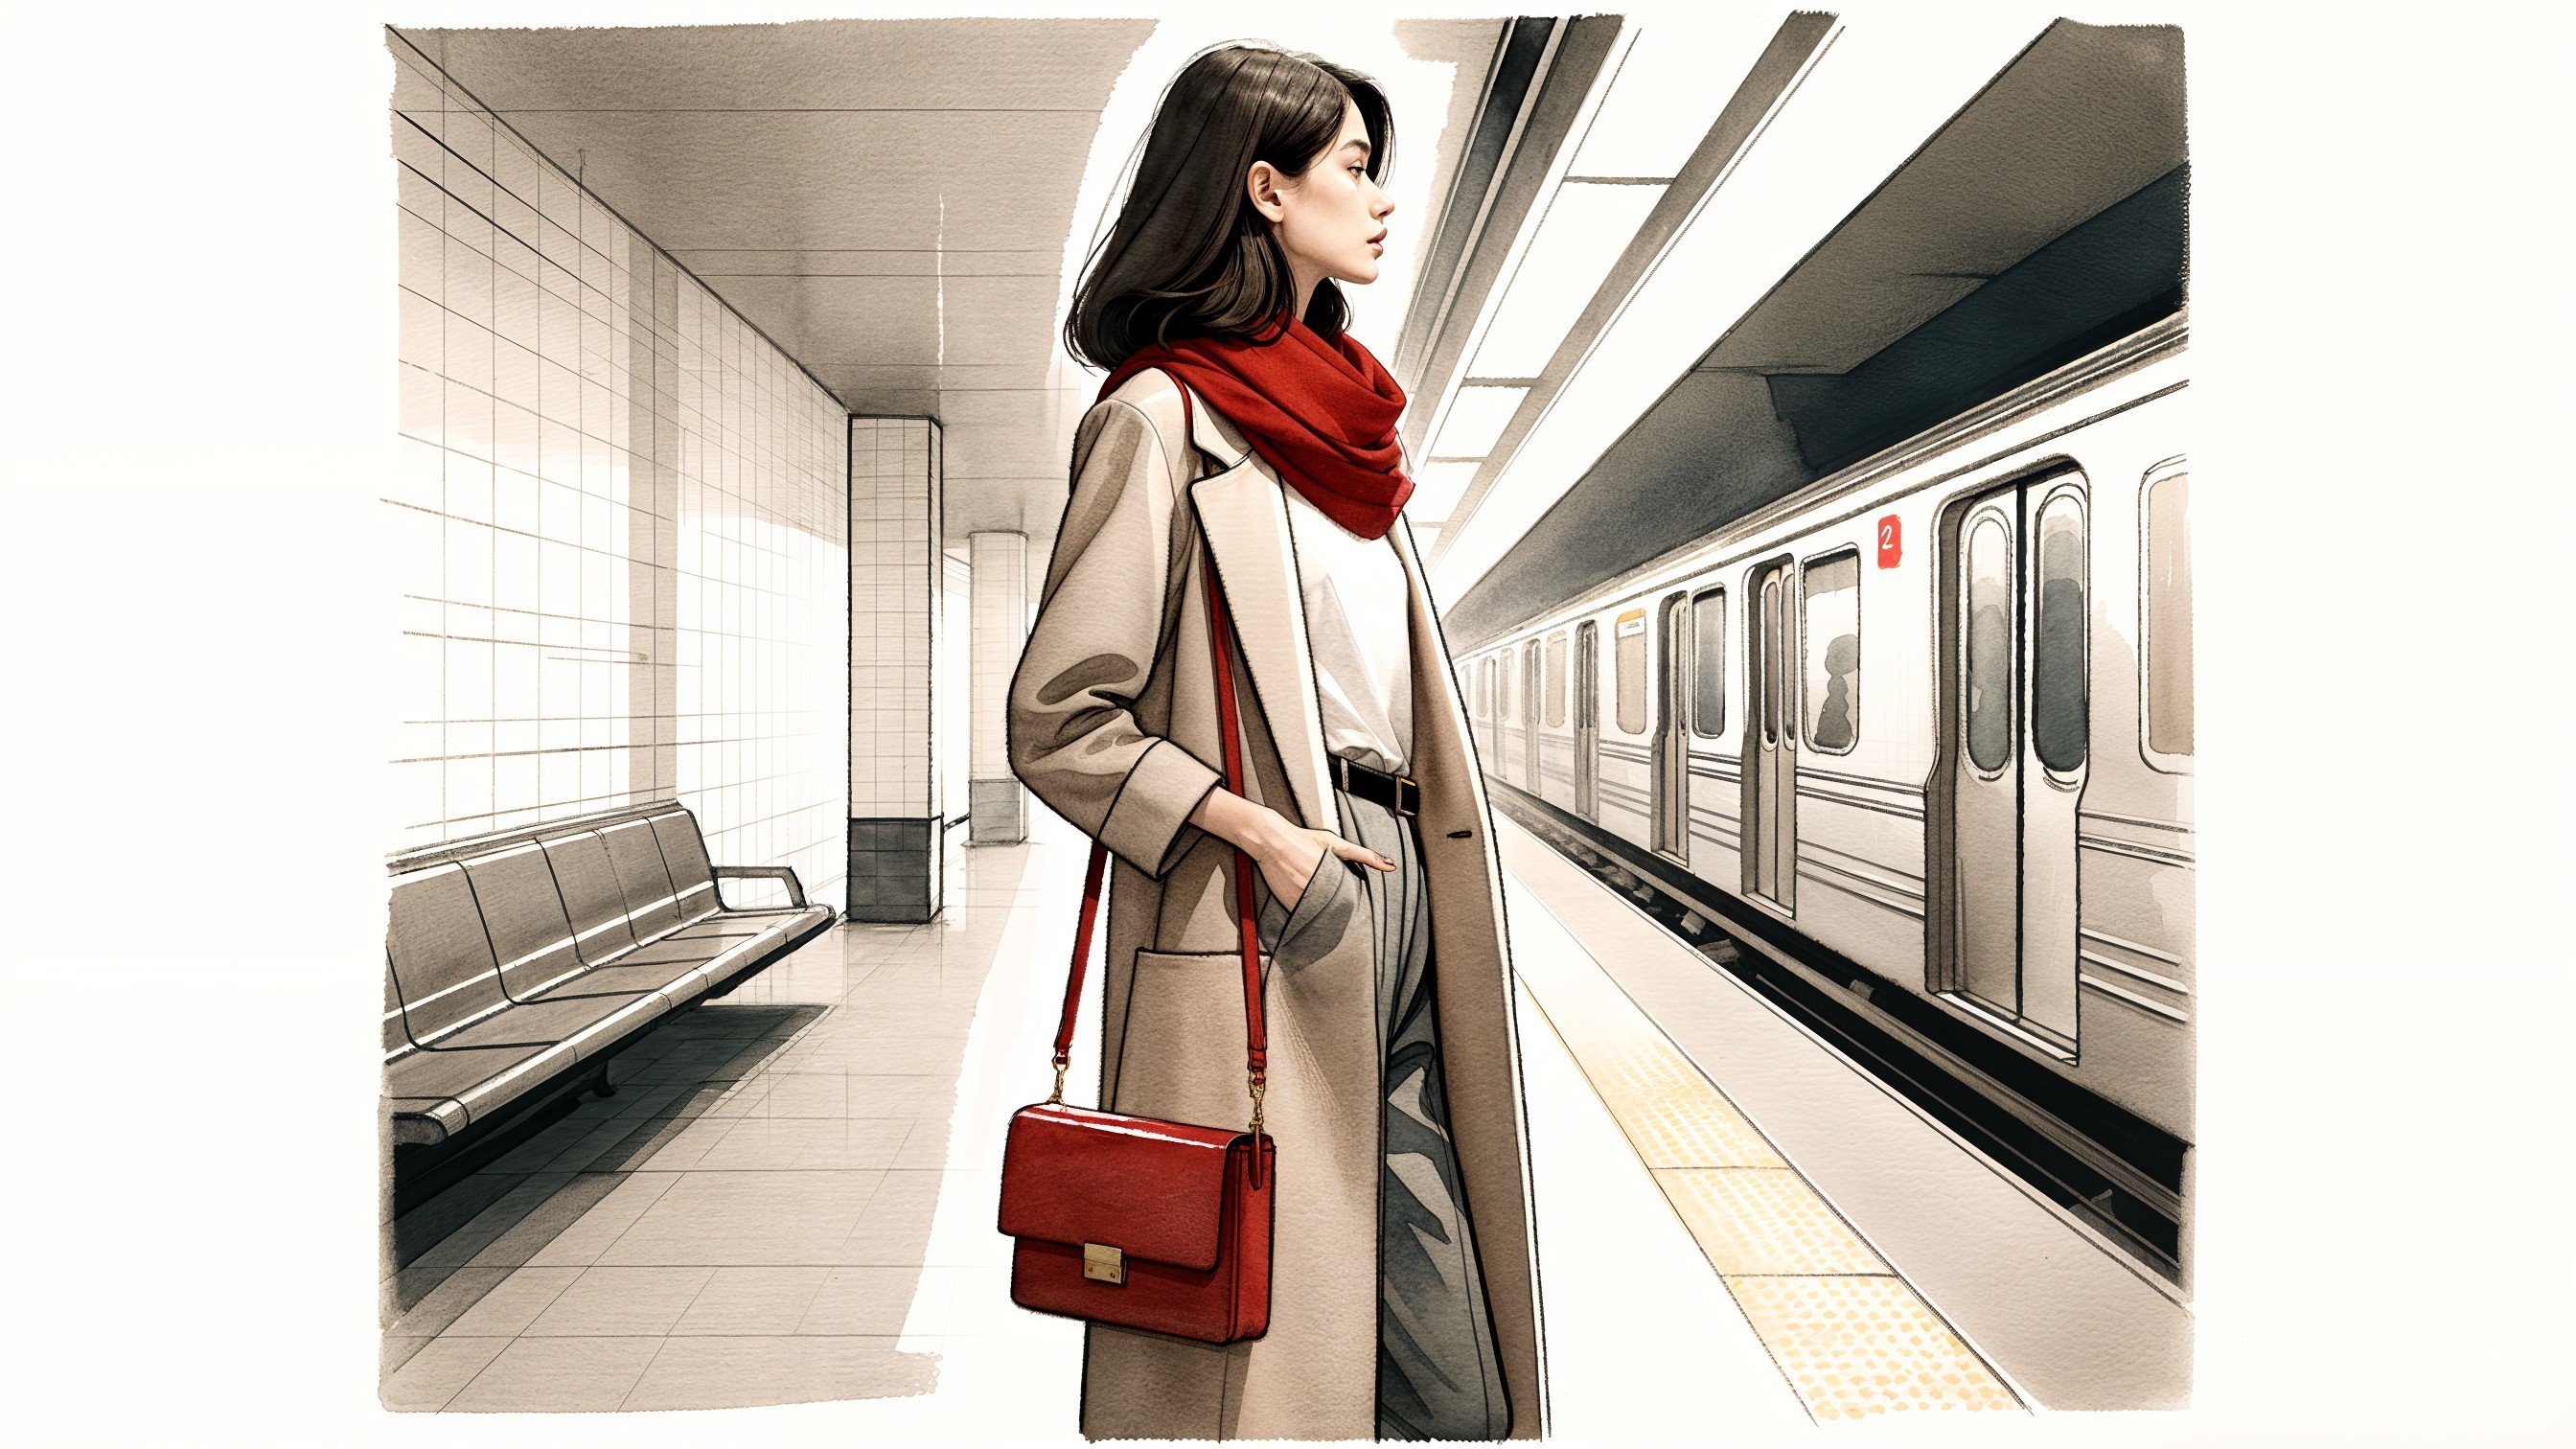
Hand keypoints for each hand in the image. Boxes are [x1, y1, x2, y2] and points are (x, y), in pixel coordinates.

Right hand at [1188, 788, 1395, 910]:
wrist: (1271, 840)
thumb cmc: (1303, 839)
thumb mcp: (1336, 843)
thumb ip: (1364, 855)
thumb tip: (1391, 866)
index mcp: (1332, 878)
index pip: (1349, 902)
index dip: (1351, 905)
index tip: (1352, 907)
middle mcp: (1318, 891)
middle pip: (1335, 910)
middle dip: (1336, 909)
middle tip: (1336, 905)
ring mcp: (1302, 898)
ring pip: (1319, 914)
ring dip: (1321, 911)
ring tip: (1316, 899)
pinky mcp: (1288, 903)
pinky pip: (1302, 914)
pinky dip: (1306, 911)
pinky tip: (1304, 900)